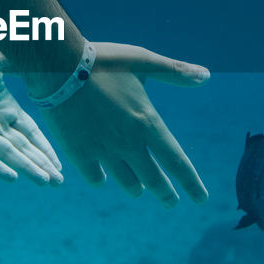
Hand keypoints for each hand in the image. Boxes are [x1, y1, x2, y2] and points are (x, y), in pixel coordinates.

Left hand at [0, 43, 62, 184]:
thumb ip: (21, 66)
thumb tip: (48, 61)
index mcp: (6, 108)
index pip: (31, 134)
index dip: (45, 149)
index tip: (59, 164)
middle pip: (24, 148)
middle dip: (42, 165)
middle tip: (58, 183)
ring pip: (7, 154)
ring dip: (26, 168)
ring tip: (44, 181)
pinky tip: (12, 178)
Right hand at [39, 42, 209, 206]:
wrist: (57, 65)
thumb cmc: (103, 61)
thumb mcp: (143, 61)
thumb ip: (174, 71)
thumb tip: (206, 75)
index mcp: (147, 123)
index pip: (177, 162)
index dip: (191, 183)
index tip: (201, 199)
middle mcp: (128, 143)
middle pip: (154, 180)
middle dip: (166, 194)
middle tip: (172, 203)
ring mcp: (102, 150)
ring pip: (126, 182)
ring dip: (136, 188)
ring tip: (138, 190)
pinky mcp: (78, 152)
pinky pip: (95, 177)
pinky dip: (102, 180)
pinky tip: (102, 179)